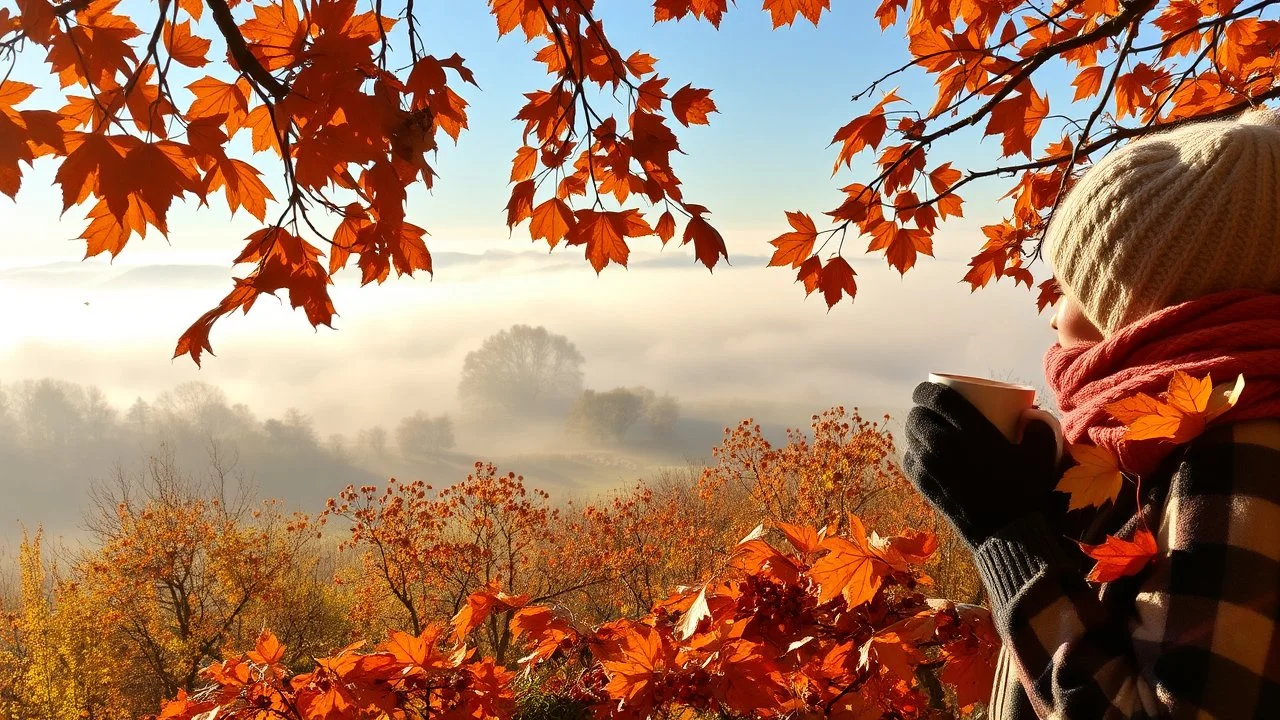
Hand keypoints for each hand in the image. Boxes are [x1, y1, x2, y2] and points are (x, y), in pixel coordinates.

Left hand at [902, 382, 1062, 546]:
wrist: (1006, 533)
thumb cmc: (1024, 491)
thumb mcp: (1040, 456)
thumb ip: (1040, 429)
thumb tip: (1031, 412)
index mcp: (969, 431)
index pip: (938, 398)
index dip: (928, 389)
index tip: (931, 389)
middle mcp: (943, 445)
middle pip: (919, 415)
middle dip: (921, 409)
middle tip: (933, 412)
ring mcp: (929, 465)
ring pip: (911, 436)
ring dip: (916, 429)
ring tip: (928, 430)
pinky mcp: (923, 484)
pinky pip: (909, 459)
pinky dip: (914, 452)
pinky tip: (923, 453)